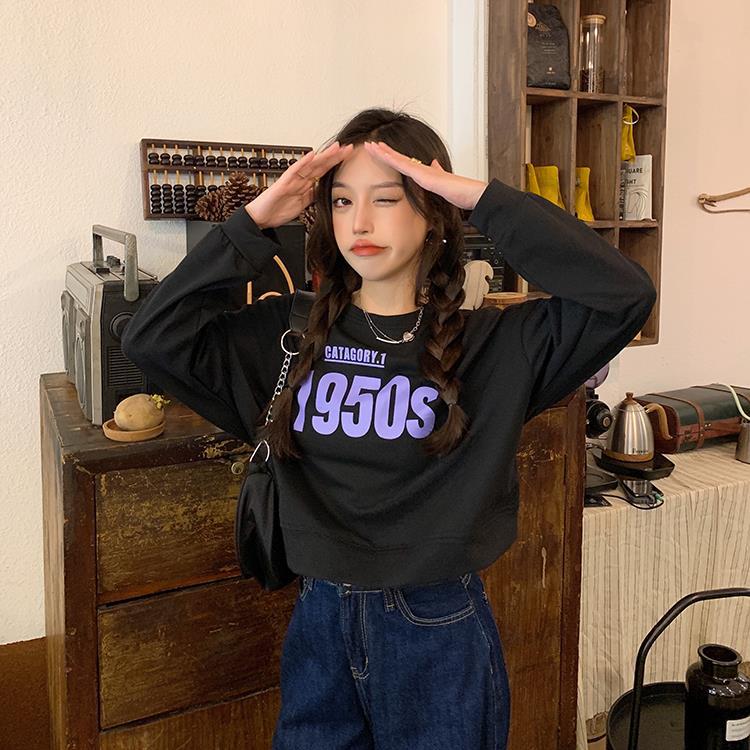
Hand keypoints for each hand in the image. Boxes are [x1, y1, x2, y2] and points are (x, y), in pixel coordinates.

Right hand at [245, 142, 353, 228]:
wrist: (261, 217)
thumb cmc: (278, 209)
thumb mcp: (303, 204)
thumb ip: (313, 195)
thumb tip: (325, 192)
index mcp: (305, 183)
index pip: (323, 171)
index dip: (336, 164)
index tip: (348, 157)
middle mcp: (300, 179)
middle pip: (320, 165)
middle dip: (335, 156)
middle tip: (348, 148)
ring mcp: (292, 179)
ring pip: (311, 165)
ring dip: (323, 156)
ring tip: (335, 148)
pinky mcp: (283, 183)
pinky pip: (294, 171)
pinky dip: (303, 163)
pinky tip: (312, 155)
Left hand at [363, 141, 487, 210]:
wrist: (472, 194)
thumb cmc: (461, 193)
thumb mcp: (444, 184)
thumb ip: (437, 173)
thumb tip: (434, 164)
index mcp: (424, 173)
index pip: (402, 164)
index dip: (390, 157)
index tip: (379, 152)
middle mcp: (421, 170)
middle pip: (397, 159)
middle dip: (383, 152)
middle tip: (368, 145)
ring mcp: (422, 171)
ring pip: (398, 160)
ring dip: (383, 152)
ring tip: (370, 145)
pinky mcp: (424, 176)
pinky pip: (404, 166)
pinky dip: (393, 160)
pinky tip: (383, 154)